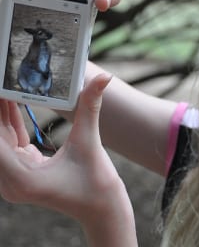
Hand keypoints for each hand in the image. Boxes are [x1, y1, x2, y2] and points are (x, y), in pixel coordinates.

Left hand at [0, 75, 137, 245]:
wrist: (101, 207)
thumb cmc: (95, 181)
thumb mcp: (89, 139)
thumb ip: (90, 105)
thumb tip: (104, 76)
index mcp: (22, 178)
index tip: (2, 89)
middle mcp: (12, 182)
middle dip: (0, 110)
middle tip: (4, 81)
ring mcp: (16, 179)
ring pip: (2, 140)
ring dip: (4, 114)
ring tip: (6, 86)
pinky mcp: (23, 173)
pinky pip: (11, 144)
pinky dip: (11, 123)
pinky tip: (11, 102)